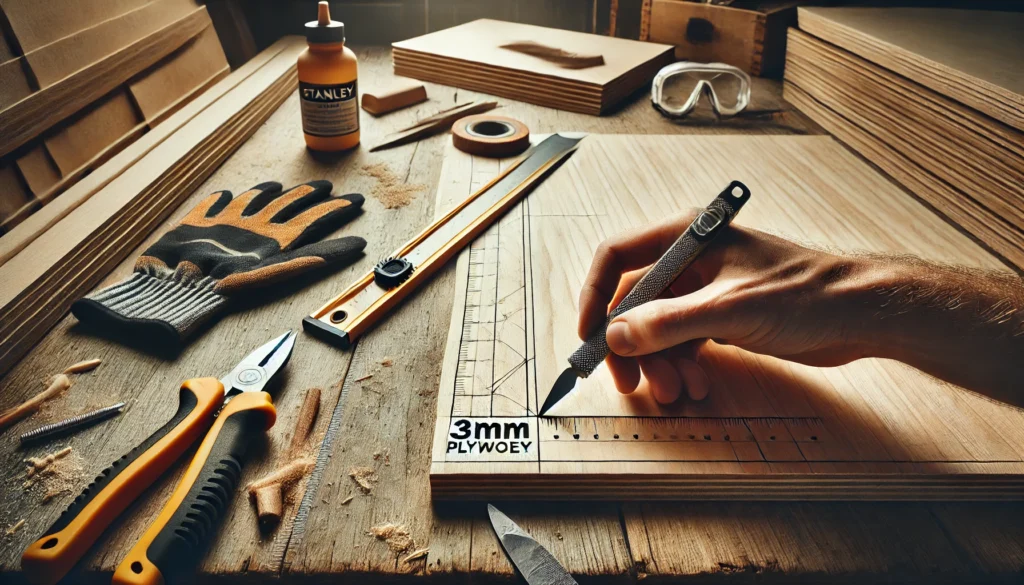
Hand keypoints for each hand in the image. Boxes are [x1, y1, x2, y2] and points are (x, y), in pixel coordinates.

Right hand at [578, 211, 874, 404]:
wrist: (859, 314)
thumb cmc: (806, 294)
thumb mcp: (729, 308)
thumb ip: (668, 322)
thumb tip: (616, 335)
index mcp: (686, 238)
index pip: (618, 258)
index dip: (596, 297)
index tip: (589, 336)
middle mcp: (690, 262)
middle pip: (635, 303)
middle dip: (632, 345)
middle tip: (632, 383)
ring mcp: (704, 292)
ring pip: (657, 330)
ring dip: (660, 364)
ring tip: (679, 392)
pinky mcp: (720, 318)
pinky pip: (682, 344)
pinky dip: (683, 367)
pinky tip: (698, 387)